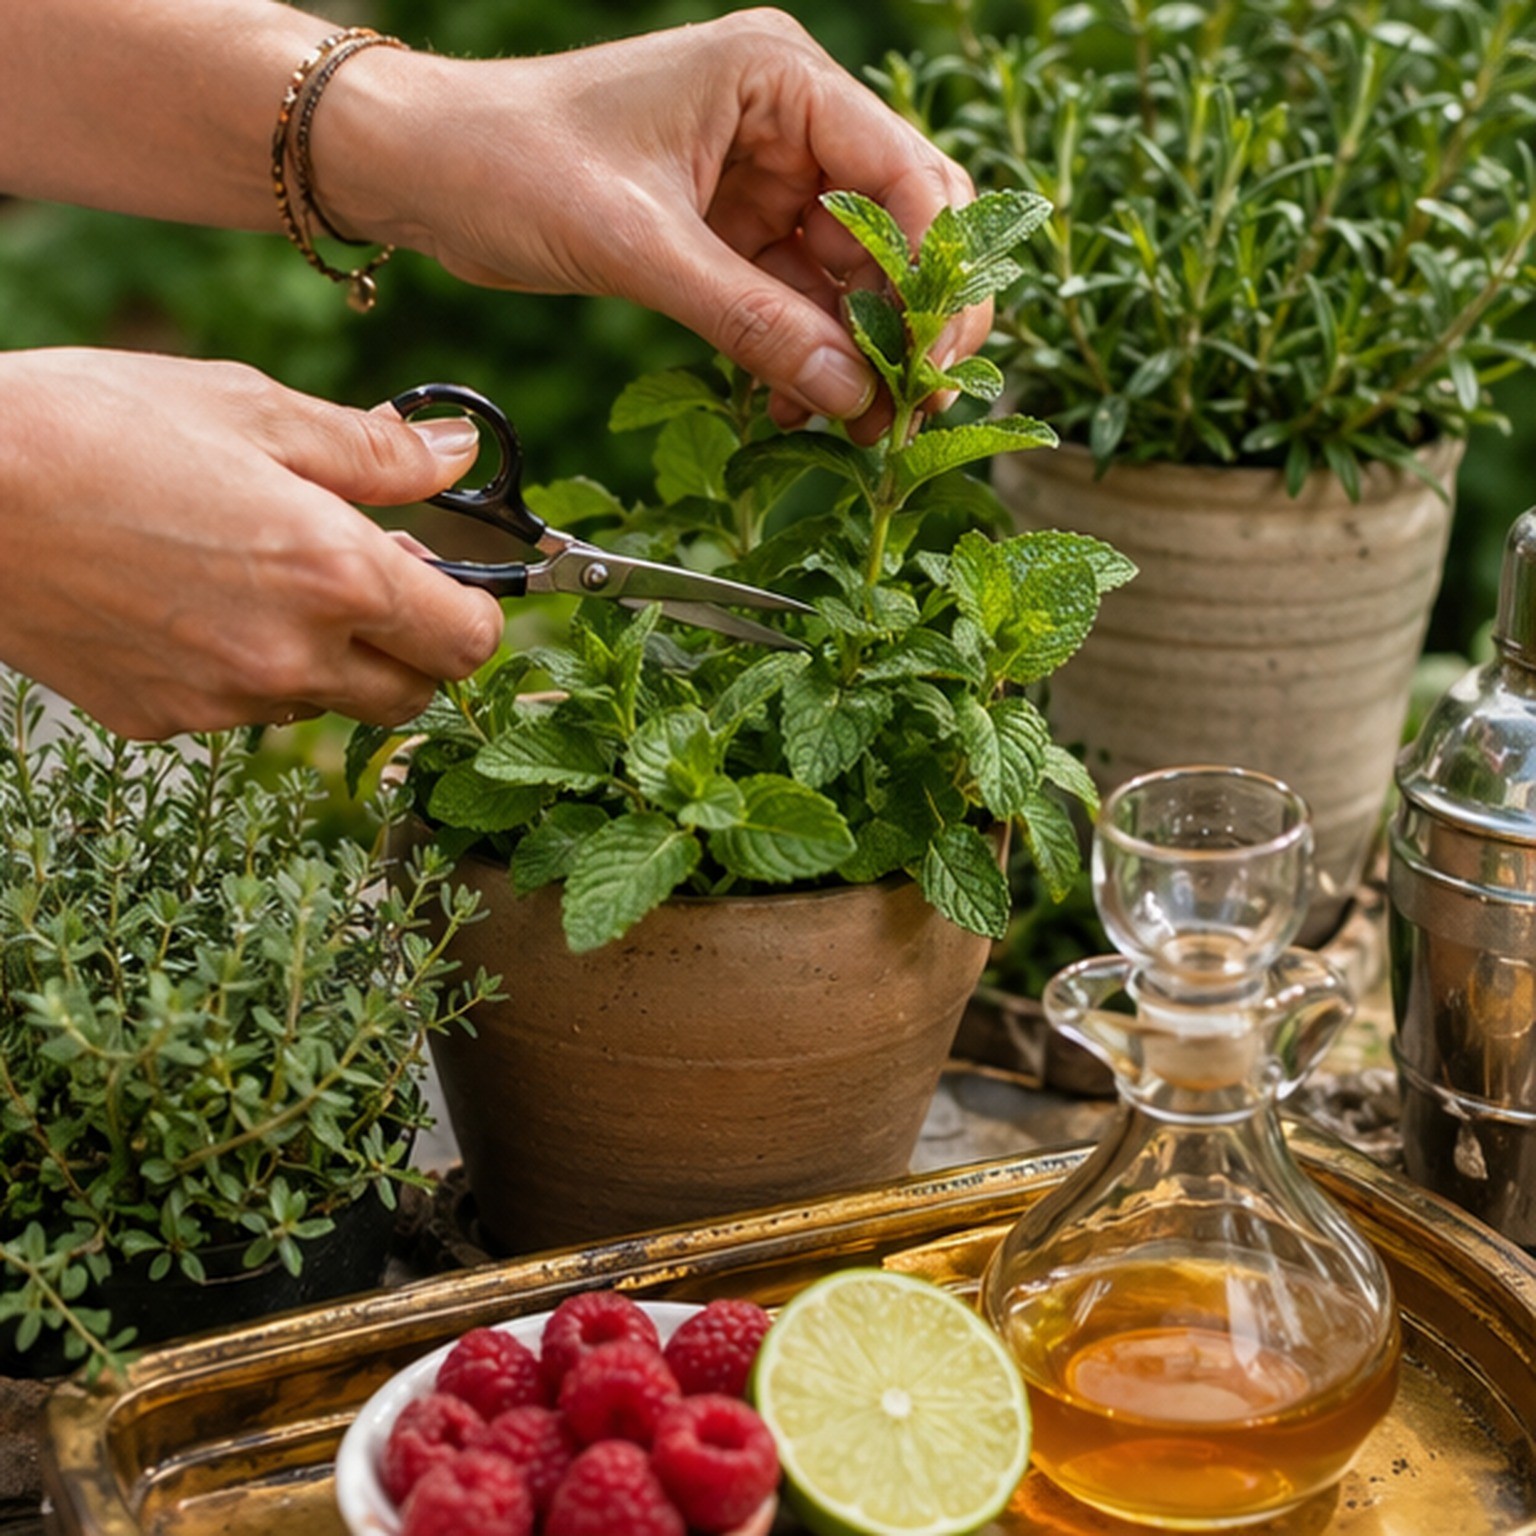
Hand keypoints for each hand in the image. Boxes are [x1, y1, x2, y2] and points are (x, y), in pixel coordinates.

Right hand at [0, 349, 503, 738]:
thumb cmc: (95, 426)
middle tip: (360, 574)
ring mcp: (224, 700)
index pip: (468, 643)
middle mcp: (292, 655)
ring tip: (259, 574)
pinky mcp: (163, 720)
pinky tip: (194, 604)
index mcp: (335, 576)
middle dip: (410, 646)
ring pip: (326, 703)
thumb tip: (454, 456)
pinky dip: (247, 669)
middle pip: (412, 695)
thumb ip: (372, 451)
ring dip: (328, 656)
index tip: (446, 579)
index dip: (473, 611)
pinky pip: (243, 709)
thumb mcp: (250, 407)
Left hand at [324, 10, 988, 432]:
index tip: (930, 362)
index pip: (907, 176)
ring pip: (852, 280)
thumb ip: (752, 321)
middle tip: (906, 408)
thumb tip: (854, 393)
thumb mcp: (639, 244)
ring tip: (853, 429)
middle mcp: (788, 124)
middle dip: (906, 323)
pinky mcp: (732, 233)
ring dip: (857, 356)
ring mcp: (765, 181)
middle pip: (899, 230)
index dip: (933, 275)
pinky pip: (797, 305)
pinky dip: (803, 359)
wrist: (423, 169)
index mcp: (780, 80)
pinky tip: (791, 409)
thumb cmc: (512, 162)